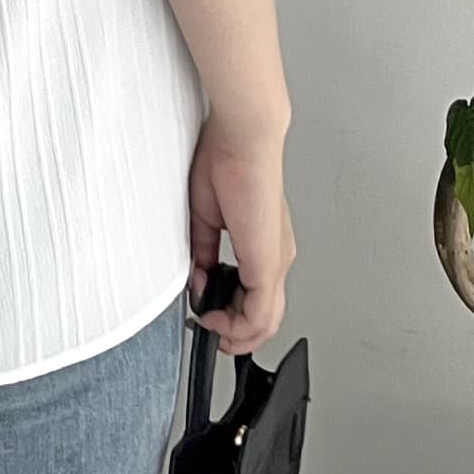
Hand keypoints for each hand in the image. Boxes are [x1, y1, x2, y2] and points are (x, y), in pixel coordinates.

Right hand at [187, 108, 295, 354]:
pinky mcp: (268, 262)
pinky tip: (215, 317)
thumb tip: (199, 279)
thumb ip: (203, 253)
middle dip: (235, 333)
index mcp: (261, 245)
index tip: (206, 311)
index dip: (230, 313)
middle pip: (265, 316)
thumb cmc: (225, 163)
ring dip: (236, 333)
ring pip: (266, 320)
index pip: (254, 295)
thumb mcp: (204, 218)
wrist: (242, 140)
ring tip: (211, 327)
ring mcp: (275, 261)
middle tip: (211, 331)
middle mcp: (275, 257)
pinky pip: (260, 312)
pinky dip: (237, 325)